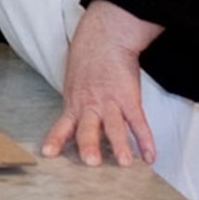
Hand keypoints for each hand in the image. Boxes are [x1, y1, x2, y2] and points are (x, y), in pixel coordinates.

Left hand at [45, 0, 164, 166]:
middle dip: (89, 145)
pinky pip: (139, 122)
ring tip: (125, 162)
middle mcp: (90, 106)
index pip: (62, 125)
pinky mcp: (129, 98)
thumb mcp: (73, 83)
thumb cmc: (87, 60)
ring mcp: (110, 102)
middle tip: (91, 162)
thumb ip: (75, 105)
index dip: (55, 140)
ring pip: (115, 126)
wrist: (105, 37)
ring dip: (120, 144)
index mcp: (74, 104)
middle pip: (88, 128)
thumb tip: (72, 123)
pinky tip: (151, 156)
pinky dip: (146, 140)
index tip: (48, 154)